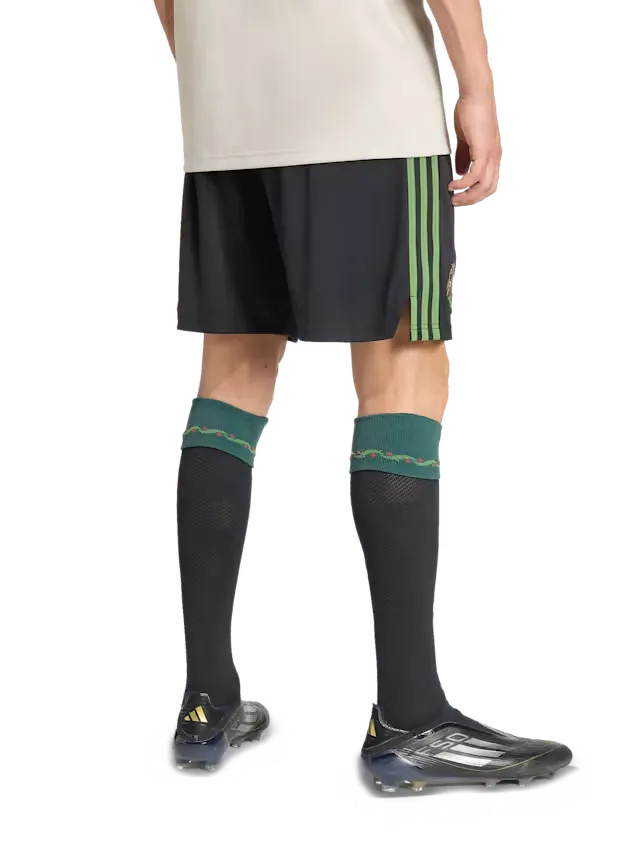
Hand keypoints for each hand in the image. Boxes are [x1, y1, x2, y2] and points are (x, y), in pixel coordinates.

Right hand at [449, 93, 502, 207]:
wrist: (476, 94)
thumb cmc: (470, 112)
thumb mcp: (466, 140)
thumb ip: (463, 157)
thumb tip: (460, 173)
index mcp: (493, 155)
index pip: (490, 183)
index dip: (477, 194)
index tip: (462, 198)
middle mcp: (495, 156)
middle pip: (488, 189)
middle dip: (471, 200)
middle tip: (456, 202)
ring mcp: (491, 154)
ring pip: (483, 186)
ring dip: (468, 195)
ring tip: (454, 197)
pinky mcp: (483, 150)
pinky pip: (475, 175)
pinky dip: (463, 183)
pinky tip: (453, 184)